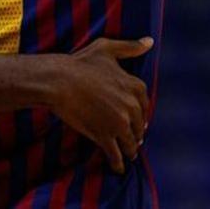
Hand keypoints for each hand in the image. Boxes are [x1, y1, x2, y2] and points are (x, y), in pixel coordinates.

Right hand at [51, 37, 152, 173]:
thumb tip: (149, 42)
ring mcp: (119, 122)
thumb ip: (130, 47)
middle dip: (137, 133)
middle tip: (134, 140)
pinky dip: (118, 163)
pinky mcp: (104, 136)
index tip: (141, 121)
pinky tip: (118, 168)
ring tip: (129, 156)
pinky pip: (116, 154)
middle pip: (139, 125)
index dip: (142, 114)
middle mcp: (130, 105)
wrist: (59, 81)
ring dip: (130, 150)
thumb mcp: (107, 49)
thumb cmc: (80, 62)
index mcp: (134, 85)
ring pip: (130, 141)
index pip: (145, 105)